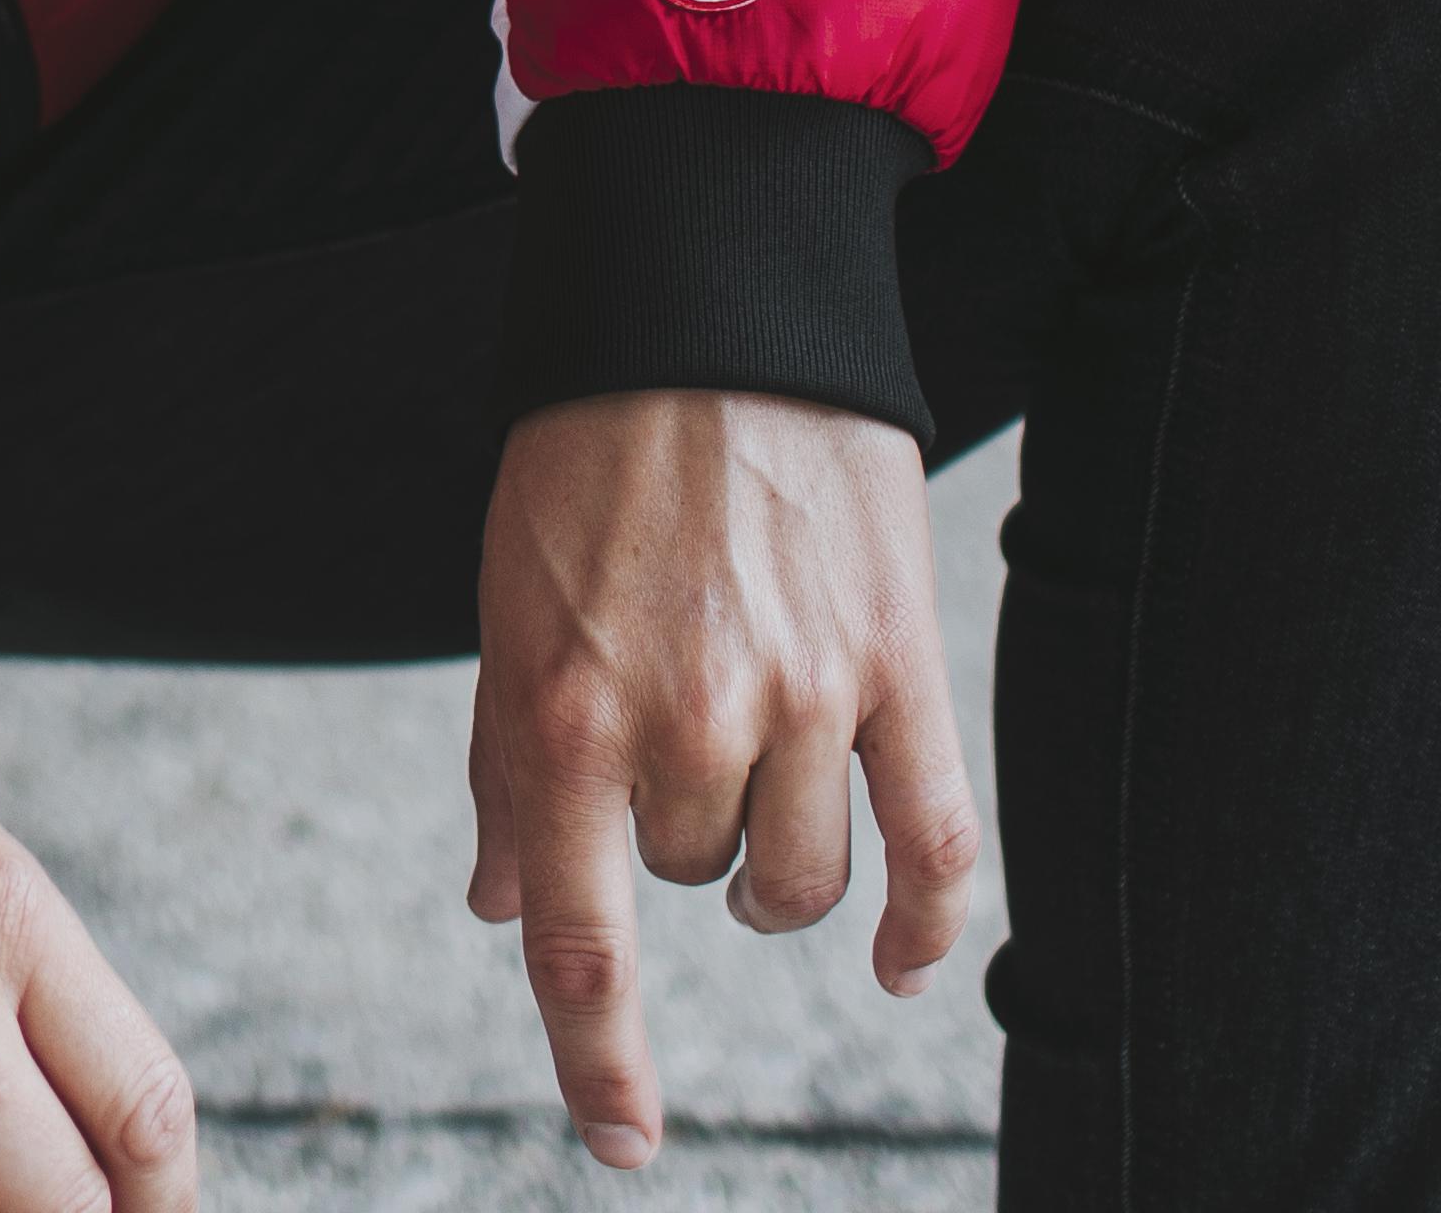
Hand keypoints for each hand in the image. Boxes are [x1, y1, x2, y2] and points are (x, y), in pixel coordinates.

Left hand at [463, 386, 979, 1167]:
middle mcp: (689, 721)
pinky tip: (905, 965)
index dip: (602, 1066)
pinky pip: (934, 842)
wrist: (705, 311)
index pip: (584, 947)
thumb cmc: (585, 459)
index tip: (624, 1143)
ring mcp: (805, 697)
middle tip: (667, 735)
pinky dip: (926, 921)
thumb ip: (509, 767)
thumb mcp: (505, 608)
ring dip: (774, 870)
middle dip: (672, 839)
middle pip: (693, 884)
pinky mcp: (897, 664)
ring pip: (801, 877)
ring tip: (757, 805)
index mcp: (567, 714)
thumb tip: (505, 909)